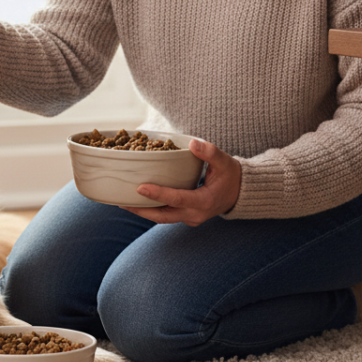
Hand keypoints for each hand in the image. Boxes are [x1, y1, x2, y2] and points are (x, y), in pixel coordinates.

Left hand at [121, 139, 241, 226]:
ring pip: (162, 218)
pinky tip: (136, 201)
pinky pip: (166, 215)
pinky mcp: (186, 217)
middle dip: (142, 210)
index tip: (140, 187)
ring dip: (143, 212)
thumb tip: (193, 144)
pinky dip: (151, 210)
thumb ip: (210, 152)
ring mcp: (190, 218)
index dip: (158, 194)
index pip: (177, 198)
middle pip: (164, 215)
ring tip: (122, 202)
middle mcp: (195, 214)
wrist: (239, 193)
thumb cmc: (231, 175)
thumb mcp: (224, 161)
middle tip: (121, 201)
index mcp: (204, 201)